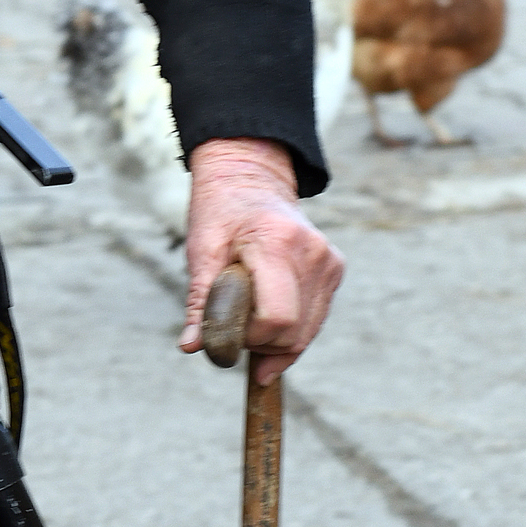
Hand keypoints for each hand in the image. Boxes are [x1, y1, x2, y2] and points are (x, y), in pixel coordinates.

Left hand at [179, 138, 343, 386]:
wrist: (251, 180)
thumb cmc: (221, 213)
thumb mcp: (201, 251)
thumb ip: (200, 301)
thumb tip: (191, 347)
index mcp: (278, 243)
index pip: (276, 318)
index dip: (249, 337)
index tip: (225, 328)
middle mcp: (313, 254)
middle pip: (292, 333)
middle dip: (258, 343)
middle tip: (232, 323)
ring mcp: (329, 263)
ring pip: (306, 334)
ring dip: (273, 342)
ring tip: (247, 318)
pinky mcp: (334, 270)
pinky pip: (314, 322)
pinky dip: (289, 332)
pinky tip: (265, 322)